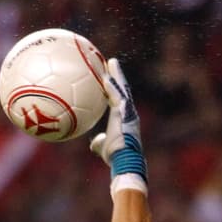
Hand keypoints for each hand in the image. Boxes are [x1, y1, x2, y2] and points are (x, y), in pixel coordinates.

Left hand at [89, 58, 143, 172]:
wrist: (124, 159)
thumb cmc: (115, 156)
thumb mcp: (103, 147)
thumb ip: (99, 142)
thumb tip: (93, 143)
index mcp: (123, 117)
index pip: (117, 98)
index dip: (113, 88)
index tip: (107, 78)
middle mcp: (128, 112)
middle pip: (122, 89)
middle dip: (117, 75)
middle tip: (111, 63)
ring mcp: (128, 111)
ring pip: (122, 88)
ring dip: (116, 75)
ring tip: (111, 62)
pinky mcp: (126, 113)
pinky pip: (118, 96)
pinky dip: (112, 86)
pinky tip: (106, 77)